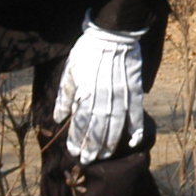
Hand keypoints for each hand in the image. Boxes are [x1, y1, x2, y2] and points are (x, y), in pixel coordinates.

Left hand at [49, 19, 148, 162]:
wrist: (113, 34)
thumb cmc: (87, 52)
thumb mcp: (70, 72)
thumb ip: (64, 97)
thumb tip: (58, 118)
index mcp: (85, 93)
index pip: (80, 123)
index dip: (77, 139)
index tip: (74, 152)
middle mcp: (103, 98)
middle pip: (97, 129)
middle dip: (92, 146)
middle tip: (88, 160)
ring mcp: (121, 96)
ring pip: (115, 126)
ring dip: (110, 143)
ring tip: (104, 156)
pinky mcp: (135, 91)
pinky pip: (137, 114)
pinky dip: (135, 129)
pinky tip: (132, 142)